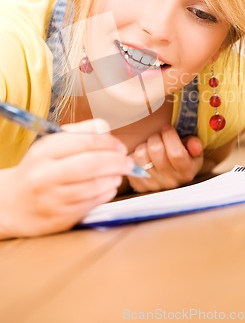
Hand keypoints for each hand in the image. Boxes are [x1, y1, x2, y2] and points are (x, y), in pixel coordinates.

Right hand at [0, 119, 134, 238]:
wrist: (11, 205)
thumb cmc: (37, 170)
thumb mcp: (50, 146)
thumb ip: (79, 134)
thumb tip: (106, 130)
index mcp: (44, 152)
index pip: (84, 142)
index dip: (108, 143)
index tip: (120, 146)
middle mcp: (45, 175)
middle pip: (91, 165)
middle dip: (116, 162)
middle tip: (128, 162)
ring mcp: (52, 199)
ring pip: (94, 186)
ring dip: (114, 178)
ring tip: (120, 173)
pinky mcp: (59, 219)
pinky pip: (91, 204)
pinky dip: (106, 194)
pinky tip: (110, 187)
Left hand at [128, 125, 202, 192]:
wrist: (171, 180)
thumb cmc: (183, 161)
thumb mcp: (194, 154)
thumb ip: (195, 146)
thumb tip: (194, 143)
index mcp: (186, 172)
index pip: (176, 153)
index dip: (170, 135)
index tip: (167, 128)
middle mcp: (170, 181)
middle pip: (156, 149)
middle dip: (156, 137)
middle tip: (159, 137)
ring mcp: (153, 184)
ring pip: (140, 154)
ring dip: (144, 146)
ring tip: (150, 147)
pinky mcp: (139, 185)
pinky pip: (130, 162)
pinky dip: (134, 156)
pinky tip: (144, 157)